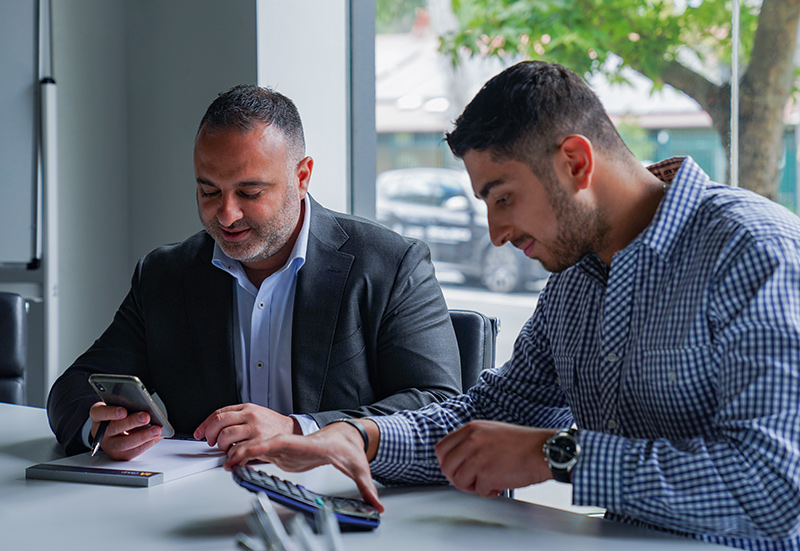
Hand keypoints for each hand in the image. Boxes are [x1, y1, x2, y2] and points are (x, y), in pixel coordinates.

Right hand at [89, 401, 162, 460]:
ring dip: (143, 436)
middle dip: (132, 422)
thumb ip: (126, 404)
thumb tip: (143, 404)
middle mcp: (101, 432)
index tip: (123, 411)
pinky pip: (134, 451)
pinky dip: (147, 443)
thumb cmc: (118, 415)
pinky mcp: (120, 455)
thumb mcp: (117, 405)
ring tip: (156, 429)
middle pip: (114, 428)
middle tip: (146, 417)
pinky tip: (156, 437)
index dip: (110, 412)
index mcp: (98, 416)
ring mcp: (110, 445)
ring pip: (125, 443)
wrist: (115, 431)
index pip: (99, 413)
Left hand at [194, 403, 299, 451]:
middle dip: (210, 434)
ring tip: (226, 448)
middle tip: (211, 441)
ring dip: (221, 445)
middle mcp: (249, 416)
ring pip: (226, 435)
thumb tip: (214, 427)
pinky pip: (238, 449)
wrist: (291, 431)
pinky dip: (232, 455)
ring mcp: (254, 428)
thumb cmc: (272, 425)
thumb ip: (237, 418)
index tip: (200, 433)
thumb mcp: (255, 413)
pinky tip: (233, 457)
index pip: (218, 413)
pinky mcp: (259, 441)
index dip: (205, 424)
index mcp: (246, 408)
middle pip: (219, 422)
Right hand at [224, 420, 383, 511]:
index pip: (285, 442)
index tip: (252, 449)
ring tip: (228, 463)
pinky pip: (263, 453)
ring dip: (244, 452)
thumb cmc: (348, 449)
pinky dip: (249, 457)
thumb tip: (377, 504)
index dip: (267, 445)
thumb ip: (368, 488)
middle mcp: (295, 444)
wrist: (345, 437)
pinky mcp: (285, 454)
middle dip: (247, 449)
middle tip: (230, 460)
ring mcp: (288, 448)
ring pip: (261, 447)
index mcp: (310, 445)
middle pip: (267, 444)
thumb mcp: (360, 468)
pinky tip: (237, 463)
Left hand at [435, 420, 555, 497]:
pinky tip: (501, 484)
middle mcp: (472, 441)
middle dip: (457, 478)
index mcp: (472, 429)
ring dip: (472, 486)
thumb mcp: (491, 432)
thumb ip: (472, 442)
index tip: (455, 469)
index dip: (446, 463)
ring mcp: (478, 457)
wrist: (544, 450)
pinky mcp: (487, 474)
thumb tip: (458, 460)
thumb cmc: (523, 444)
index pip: (441, 448)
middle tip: (472, 480)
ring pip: (458, 481)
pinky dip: (489, 492)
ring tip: (488, 482)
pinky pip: (478, 491)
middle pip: (446, 467)